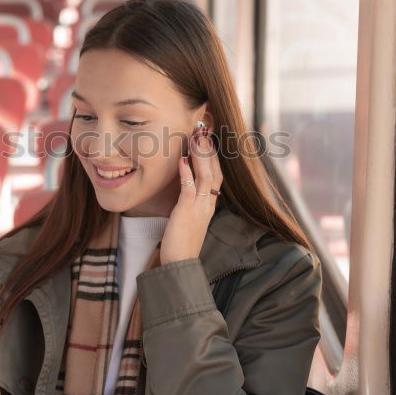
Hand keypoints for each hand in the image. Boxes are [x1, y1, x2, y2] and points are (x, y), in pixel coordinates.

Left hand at [160, 125, 222, 264]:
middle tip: (204, 129)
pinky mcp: (187, 213)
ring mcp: (199, 208)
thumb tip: (184, 183)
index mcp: (209, 205)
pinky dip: (187, 173)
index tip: (208, 138)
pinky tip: (182, 159)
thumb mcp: (187, 218)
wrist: (179, 265)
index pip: (215, 176)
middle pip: (214, 171)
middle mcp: (208, 204)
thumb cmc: (180, 243)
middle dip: (210, 149)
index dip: (213, 156)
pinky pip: (189, 189)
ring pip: (205, 176)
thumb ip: (189, 201)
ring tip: (197, 137)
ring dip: (201, 155)